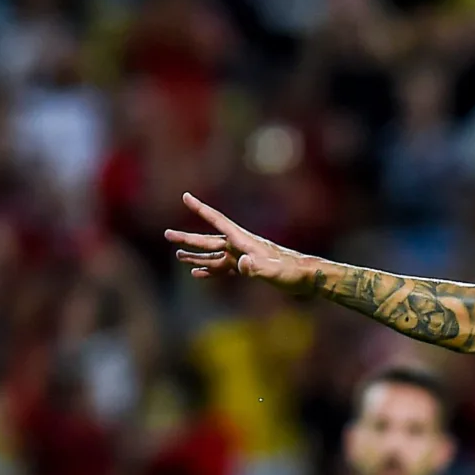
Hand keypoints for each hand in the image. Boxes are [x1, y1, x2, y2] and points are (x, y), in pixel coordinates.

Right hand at [166, 193, 320, 295]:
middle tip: (167, 235)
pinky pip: (224, 268)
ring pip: (214, 255)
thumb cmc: (292, 272)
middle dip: (188, 238)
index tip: (186, 196)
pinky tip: (198, 273)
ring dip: (196, 255)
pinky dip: (210, 270)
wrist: (307, 278)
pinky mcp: (248, 269)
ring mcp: (244, 257)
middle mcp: (241, 246)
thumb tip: (242, 264)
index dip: (201, 209)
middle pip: (209, 240)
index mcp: (244, 241)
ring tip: (177, 255)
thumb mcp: (273, 271)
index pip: (218, 221)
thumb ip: (256, 268)